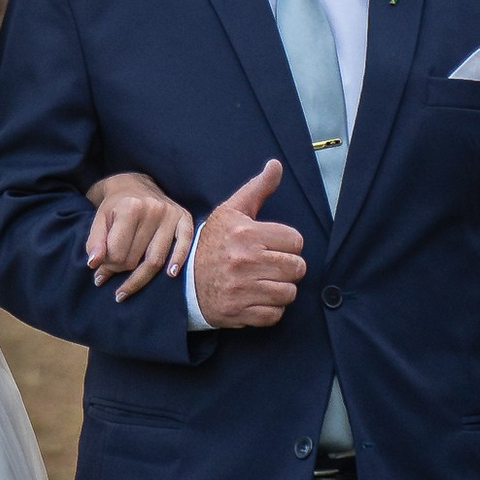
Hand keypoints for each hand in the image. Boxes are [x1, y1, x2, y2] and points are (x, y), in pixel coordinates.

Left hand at [84, 170, 195, 299]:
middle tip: (108, 276)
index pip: (117, 253)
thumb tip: (93, 264)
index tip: (99, 269)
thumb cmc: (115, 206)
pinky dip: (178, 262)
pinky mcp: (184, 218)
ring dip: (139, 279)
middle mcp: (153, 209)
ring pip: (156, 260)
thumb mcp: (99, 219)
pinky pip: (184, 245)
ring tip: (125, 290)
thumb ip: (94, 241)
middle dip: (120, 272)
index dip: (106, 265)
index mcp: (130, 207)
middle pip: (135, 259)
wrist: (134, 183)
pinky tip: (170, 275)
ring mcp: (170, 214)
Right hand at [188, 159, 307, 327]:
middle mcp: (245, 261)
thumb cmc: (212, 244)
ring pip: (288, 293)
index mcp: (245, 233)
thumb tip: (276, 164)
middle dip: (287, 267)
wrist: (183, 282)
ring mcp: (242, 289)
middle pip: (297, 267)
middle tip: (269, 266)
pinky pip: (275, 315)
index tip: (271, 246)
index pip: (295, 241)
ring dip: (280, 289)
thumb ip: (257, 189)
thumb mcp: (230, 211)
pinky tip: (255, 298)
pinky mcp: (239, 312)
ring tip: (263, 282)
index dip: (286, 244)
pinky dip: (269, 310)